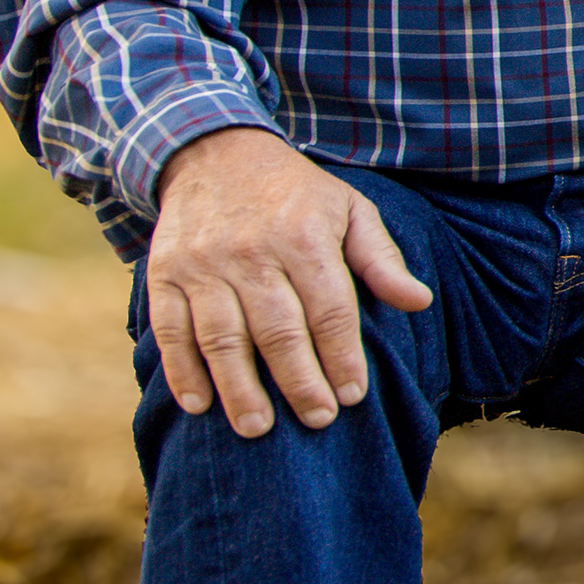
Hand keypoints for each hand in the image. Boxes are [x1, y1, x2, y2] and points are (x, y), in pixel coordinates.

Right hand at [145, 127, 434, 437]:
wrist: (215, 153)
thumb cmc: (296, 194)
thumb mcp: (350, 210)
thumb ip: (381, 259)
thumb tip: (420, 302)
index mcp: (304, 237)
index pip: (329, 308)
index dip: (341, 355)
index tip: (353, 395)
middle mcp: (252, 253)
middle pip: (277, 329)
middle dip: (298, 380)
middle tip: (317, 421)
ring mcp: (203, 265)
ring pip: (222, 336)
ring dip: (239, 387)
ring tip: (258, 429)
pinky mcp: (164, 274)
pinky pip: (170, 329)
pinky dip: (181, 370)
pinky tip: (198, 405)